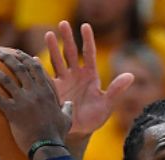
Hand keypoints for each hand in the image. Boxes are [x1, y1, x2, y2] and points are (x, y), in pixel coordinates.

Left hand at [0, 50, 71, 154]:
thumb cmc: (58, 135)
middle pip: (19, 68)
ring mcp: (23, 101)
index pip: (36, 69)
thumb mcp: (67, 120)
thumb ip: (67, 109)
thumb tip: (69, 103)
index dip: (26, 59)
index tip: (18, 53)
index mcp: (47, 91)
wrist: (48, 147)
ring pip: (5, 79)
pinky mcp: (13, 112)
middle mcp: (35, 92)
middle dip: (7, 58)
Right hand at [45, 21, 133, 137]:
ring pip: (57, 61)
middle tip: (63, 23)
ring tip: (48, 34)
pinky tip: (33, 59)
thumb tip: (131, 75)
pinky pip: (46, 77)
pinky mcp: (53, 90)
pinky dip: (39, 68)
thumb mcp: (107, 104)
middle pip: (70, 52)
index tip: (85, 26)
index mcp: (90, 76)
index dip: (87, 40)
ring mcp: (63, 81)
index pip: (89, 54)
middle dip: (67, 38)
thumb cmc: (94, 118)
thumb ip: (116, 90)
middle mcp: (76, 75)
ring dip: (52, 48)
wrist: (79, 132)